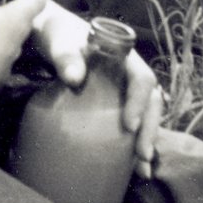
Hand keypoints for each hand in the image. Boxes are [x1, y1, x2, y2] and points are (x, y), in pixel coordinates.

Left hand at [25, 0, 163, 178]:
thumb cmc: (56, 34)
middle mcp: (130, 73)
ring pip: (146, 114)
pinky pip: (133, 121)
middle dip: (150, 129)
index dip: (139, 101)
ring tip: (142, 168)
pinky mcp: (115, 102)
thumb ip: (65, 56)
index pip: (142, 79)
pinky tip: (131, 165)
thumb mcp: (59, 41)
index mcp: (123, 55)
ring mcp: (124, 88)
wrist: (50, 35)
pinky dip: (134, 142)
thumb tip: (74, 78)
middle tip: (142, 155)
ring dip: (146, 139)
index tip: (129, 125)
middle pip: (151, 101)